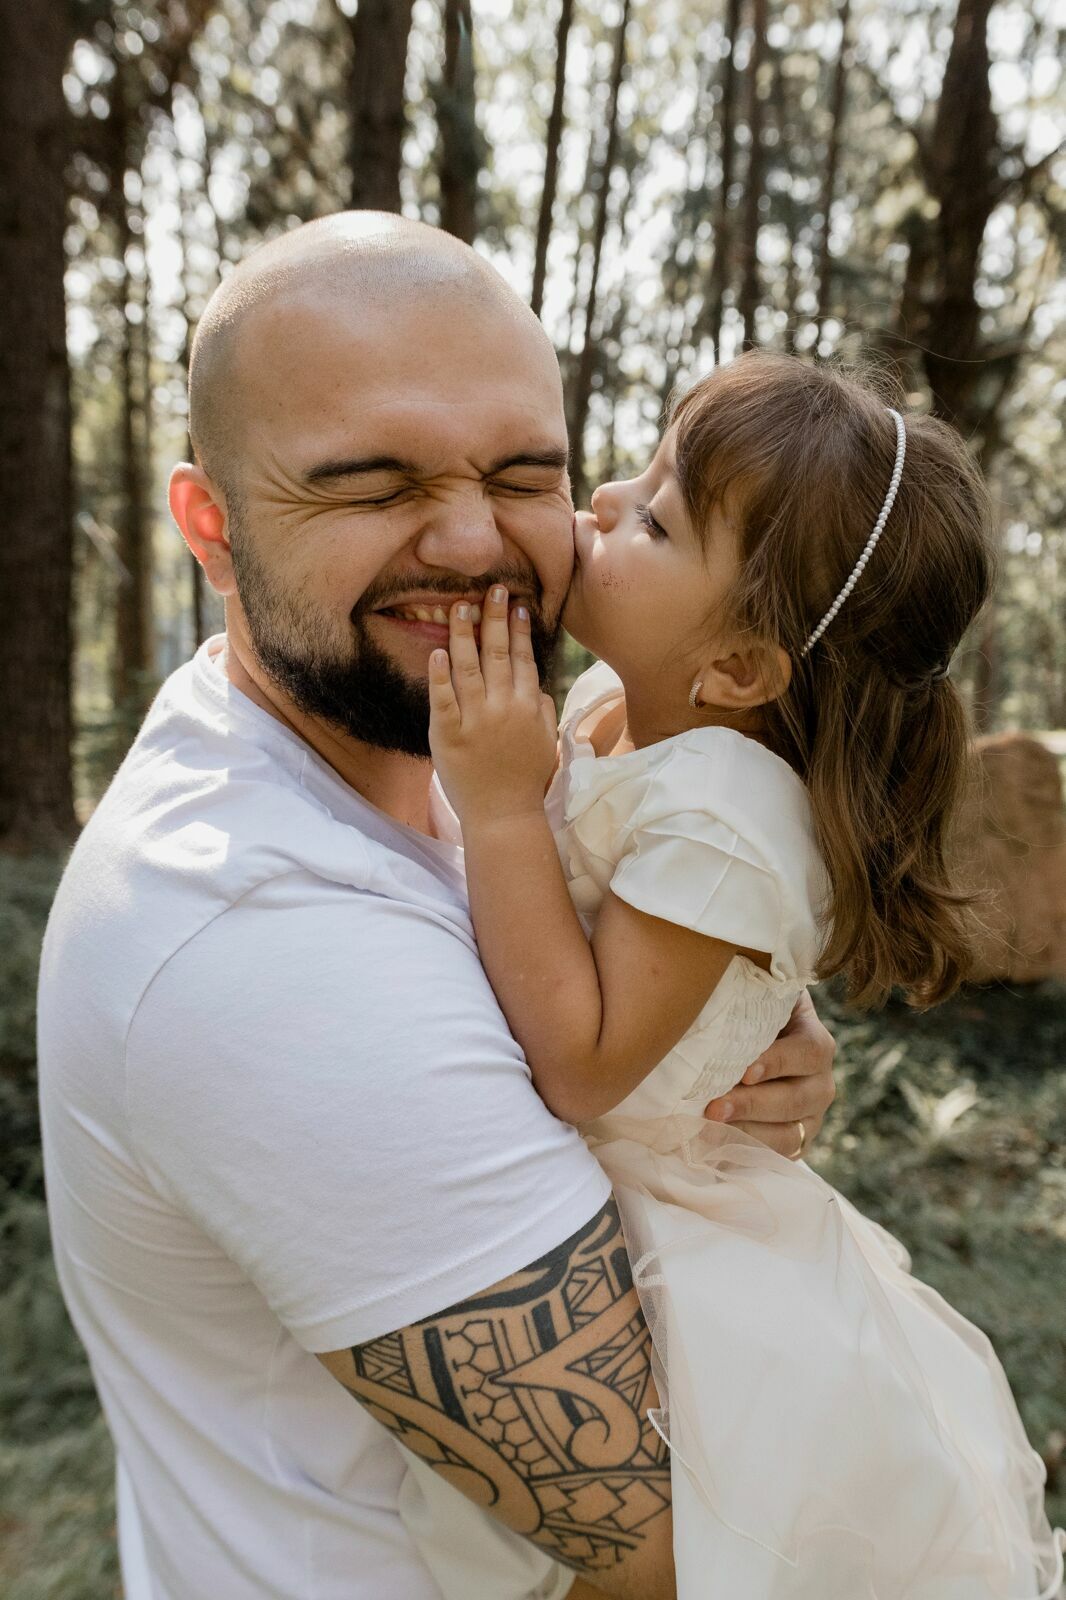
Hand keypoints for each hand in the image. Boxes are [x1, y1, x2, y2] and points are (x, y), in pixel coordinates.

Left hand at [428, 585, 558, 825]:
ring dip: (463, 633)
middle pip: (498, 653)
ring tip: (458, 605)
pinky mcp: (448, 734)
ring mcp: (475, 720)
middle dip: (494, 617)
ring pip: (468, 667)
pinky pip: (442, 699)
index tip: (516, 604)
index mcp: (528, 707)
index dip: (519, 629)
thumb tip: (538, 685)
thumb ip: (543, 710)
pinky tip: (436, 651)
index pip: (524, 658)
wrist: (503, 816)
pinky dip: (439, 674)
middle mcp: (503, 707)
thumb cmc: (526, 780)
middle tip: (491, 588)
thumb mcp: (546, 742)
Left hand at [703, 990, 835, 1157]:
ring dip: (749, 1133)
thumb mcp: (756, 997)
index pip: (808, 1052)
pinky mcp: (793, 1144)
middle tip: (714, 1107)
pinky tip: (716, 1146)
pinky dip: (748, 1153)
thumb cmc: (745, 1019)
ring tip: (710, 1129)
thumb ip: (749, 986)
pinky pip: (778, 1157)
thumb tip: (722, 959)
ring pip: (790, 1135)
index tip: (744, 1071)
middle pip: (798, 1099)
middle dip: (754, 1105)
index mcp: (815, 1043)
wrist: (744, 1054)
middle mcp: (820, 1083)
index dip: (779, 1062)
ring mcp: (809, 1118)